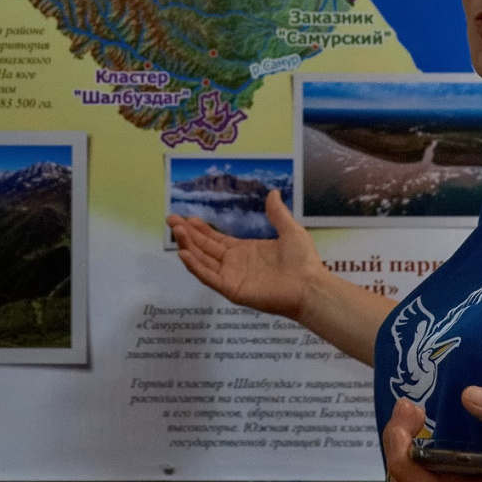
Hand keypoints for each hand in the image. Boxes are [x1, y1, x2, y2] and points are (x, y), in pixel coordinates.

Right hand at [168, 190, 320, 319]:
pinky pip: (209, 277)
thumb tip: (272, 193)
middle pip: (205, 248)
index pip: (216, 240)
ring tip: (176, 231)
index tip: (186, 218)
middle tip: (171, 219)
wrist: (310, 286)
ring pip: (203, 260)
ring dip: (189, 246)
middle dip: (188, 234)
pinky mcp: (232, 289)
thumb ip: (277, 213)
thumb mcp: (290, 230)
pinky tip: (184, 253)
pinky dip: (195, 266)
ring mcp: (232, 277)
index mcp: (245, 251)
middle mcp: (235, 264)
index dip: (201, 229)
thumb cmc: (303, 261)